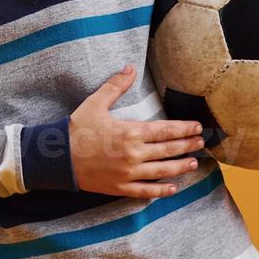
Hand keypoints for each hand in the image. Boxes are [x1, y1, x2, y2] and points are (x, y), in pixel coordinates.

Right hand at [69, 65, 208, 198]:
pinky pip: (146, 190)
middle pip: (168, 150)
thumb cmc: (76, 129)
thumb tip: (130, 68)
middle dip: (187, 146)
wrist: (57, 157)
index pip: (165, 130)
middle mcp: (134, 154)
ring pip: (162, 171)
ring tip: (193, 163)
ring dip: (180, 167)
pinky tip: (173, 188)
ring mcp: (128, 173)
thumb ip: (115, 86)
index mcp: (130, 132)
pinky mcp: (120, 187)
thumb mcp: (95, 103)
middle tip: (201, 143)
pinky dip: (161, 190)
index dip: (184, 129)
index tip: (197, 127)